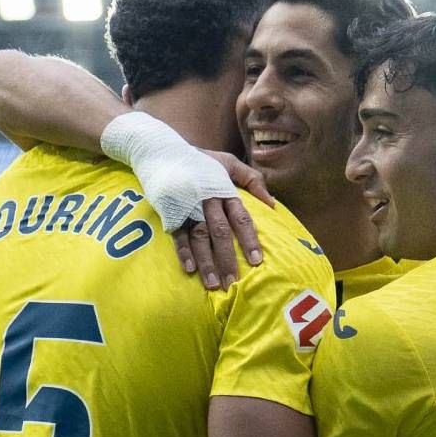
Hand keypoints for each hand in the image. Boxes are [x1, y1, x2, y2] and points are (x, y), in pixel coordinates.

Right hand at [171, 153, 273, 290]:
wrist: (162, 151)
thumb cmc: (201, 161)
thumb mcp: (228, 162)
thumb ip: (252, 180)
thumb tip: (272, 204)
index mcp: (224, 190)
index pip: (241, 218)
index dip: (249, 240)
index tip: (256, 261)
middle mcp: (207, 201)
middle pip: (220, 233)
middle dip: (227, 259)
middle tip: (233, 283)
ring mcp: (188, 208)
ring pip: (200, 238)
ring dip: (207, 262)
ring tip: (213, 285)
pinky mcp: (171, 212)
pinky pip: (178, 235)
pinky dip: (183, 252)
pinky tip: (190, 269)